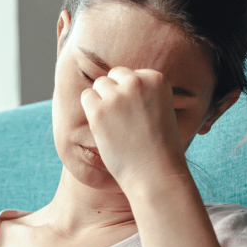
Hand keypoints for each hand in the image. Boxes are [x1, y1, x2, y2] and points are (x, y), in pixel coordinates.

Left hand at [79, 66, 189, 191]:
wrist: (155, 172)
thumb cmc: (159, 146)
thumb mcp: (161, 109)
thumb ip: (143, 93)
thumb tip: (117, 84)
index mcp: (156, 79)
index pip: (131, 75)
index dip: (129, 94)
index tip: (135, 114)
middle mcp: (137, 82)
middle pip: (113, 76)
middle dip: (113, 94)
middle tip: (121, 119)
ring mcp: (117, 95)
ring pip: (99, 85)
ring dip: (101, 101)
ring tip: (114, 124)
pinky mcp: (99, 110)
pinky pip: (86, 97)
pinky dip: (90, 110)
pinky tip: (103, 126)